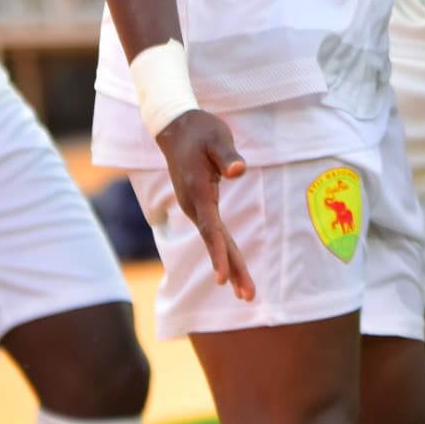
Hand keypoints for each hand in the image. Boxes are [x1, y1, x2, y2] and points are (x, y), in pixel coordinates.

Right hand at [156, 109, 253, 300]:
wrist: (176, 127)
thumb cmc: (200, 130)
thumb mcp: (217, 138)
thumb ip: (228, 155)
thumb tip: (240, 170)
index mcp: (198, 191)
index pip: (210, 228)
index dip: (218, 253)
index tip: (223, 278)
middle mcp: (193, 205)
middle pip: (215, 242)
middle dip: (232, 269)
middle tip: (248, 296)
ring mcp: (195, 207)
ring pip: (215, 241)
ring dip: (231, 266)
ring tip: (245, 293)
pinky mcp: (200, 206)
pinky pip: (214, 233)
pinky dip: (225, 252)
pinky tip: (234, 268)